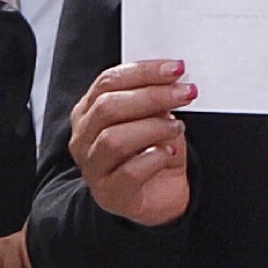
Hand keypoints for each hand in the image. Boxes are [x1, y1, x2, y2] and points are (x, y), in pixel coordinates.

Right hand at [70, 59, 194, 227]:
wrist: (159, 198)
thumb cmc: (153, 154)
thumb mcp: (154, 119)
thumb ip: (155, 100)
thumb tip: (172, 81)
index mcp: (88, 112)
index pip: (108, 81)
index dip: (143, 71)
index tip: (175, 69)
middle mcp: (83, 138)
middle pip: (108, 107)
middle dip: (151, 96)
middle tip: (184, 93)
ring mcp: (92, 168)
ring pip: (114, 139)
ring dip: (152, 127)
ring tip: (175, 127)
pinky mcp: (110, 194)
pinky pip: (129, 172)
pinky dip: (154, 158)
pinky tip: (169, 153)